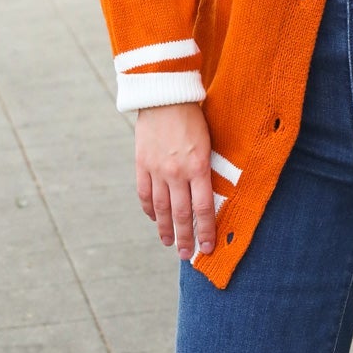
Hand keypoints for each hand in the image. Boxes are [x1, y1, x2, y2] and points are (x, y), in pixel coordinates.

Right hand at [135, 103, 215, 258]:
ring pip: (160, 208)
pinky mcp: (142, 163)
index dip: (205, 231)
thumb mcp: (209, 144)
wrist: (165, 96)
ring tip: (170, 243)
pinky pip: (144, 193)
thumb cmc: (194, 117)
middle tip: (187, 256)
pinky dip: (148, 209)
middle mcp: (177, 172)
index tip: (207, 248)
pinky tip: (153, 219)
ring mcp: (157, 169)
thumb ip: (207, 170)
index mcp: (199, 167)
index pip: (203, 209)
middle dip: (186, 238)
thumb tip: (210, 196)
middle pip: (181, 214)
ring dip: (165, 229)